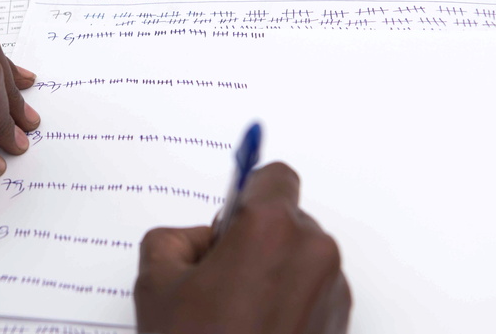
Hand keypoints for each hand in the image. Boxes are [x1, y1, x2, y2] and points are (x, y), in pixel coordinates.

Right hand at [134, 163, 350, 333]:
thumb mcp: (155, 284)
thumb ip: (173, 240)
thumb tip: (197, 241)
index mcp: (271, 228)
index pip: (273, 176)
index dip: (247, 194)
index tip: (230, 216)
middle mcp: (313, 252)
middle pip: (286, 219)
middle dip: (255, 238)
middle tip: (218, 277)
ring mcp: (332, 290)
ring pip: (300, 256)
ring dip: (273, 271)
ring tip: (235, 314)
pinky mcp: (340, 323)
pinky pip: (312, 291)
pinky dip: (288, 302)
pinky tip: (255, 331)